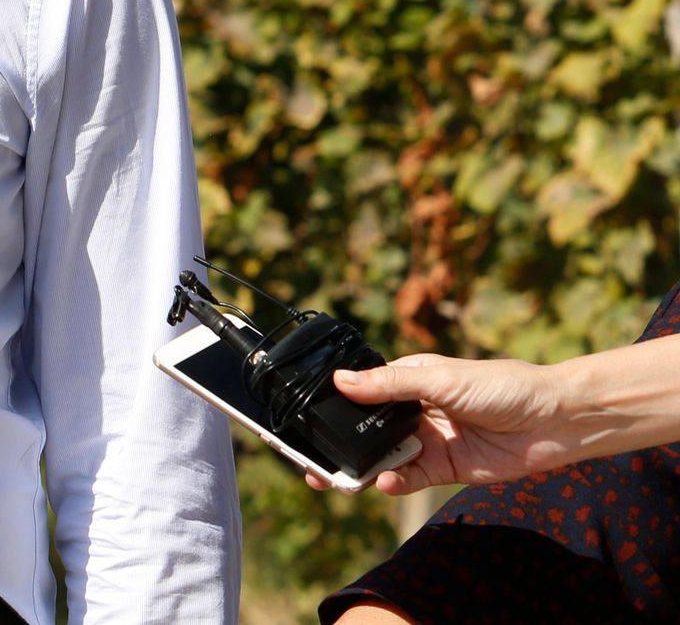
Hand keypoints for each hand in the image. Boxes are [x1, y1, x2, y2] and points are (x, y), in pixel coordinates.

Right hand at [301, 354, 568, 494]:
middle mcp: (413, 411)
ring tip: (341, 480)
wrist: (553, 421)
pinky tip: (385, 482)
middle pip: (368, 430)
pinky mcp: (445, 469)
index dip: (336, 405)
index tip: (307, 419)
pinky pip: (411, 478)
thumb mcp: (441, 378)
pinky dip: (394, 482)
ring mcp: (428, 441)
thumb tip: (341, 382)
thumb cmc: (501, 386)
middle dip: (340, 445)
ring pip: (384, 458)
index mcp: (408, 380)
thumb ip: (391, 385)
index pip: (362, 393)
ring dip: (363, 468)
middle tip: (313, 463)